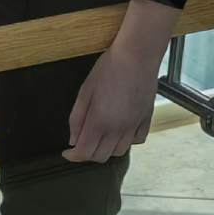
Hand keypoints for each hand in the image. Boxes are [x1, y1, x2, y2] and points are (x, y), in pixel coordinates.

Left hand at [62, 1, 183, 164]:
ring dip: (107, 149)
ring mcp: (134, 125)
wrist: (136, 57)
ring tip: (100, 137)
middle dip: (88, 154)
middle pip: (102, 156)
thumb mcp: (84, 92)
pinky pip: (137, 140)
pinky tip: (120, 131)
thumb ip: (77, 118)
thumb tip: (73, 140)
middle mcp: (118, 129)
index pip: (85, 152)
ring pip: (120, 151)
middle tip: (81, 143)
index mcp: (99, 122)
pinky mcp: (147, 119)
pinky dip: (127, 141)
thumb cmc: (107, 70)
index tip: (67, 153)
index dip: (73, 156)